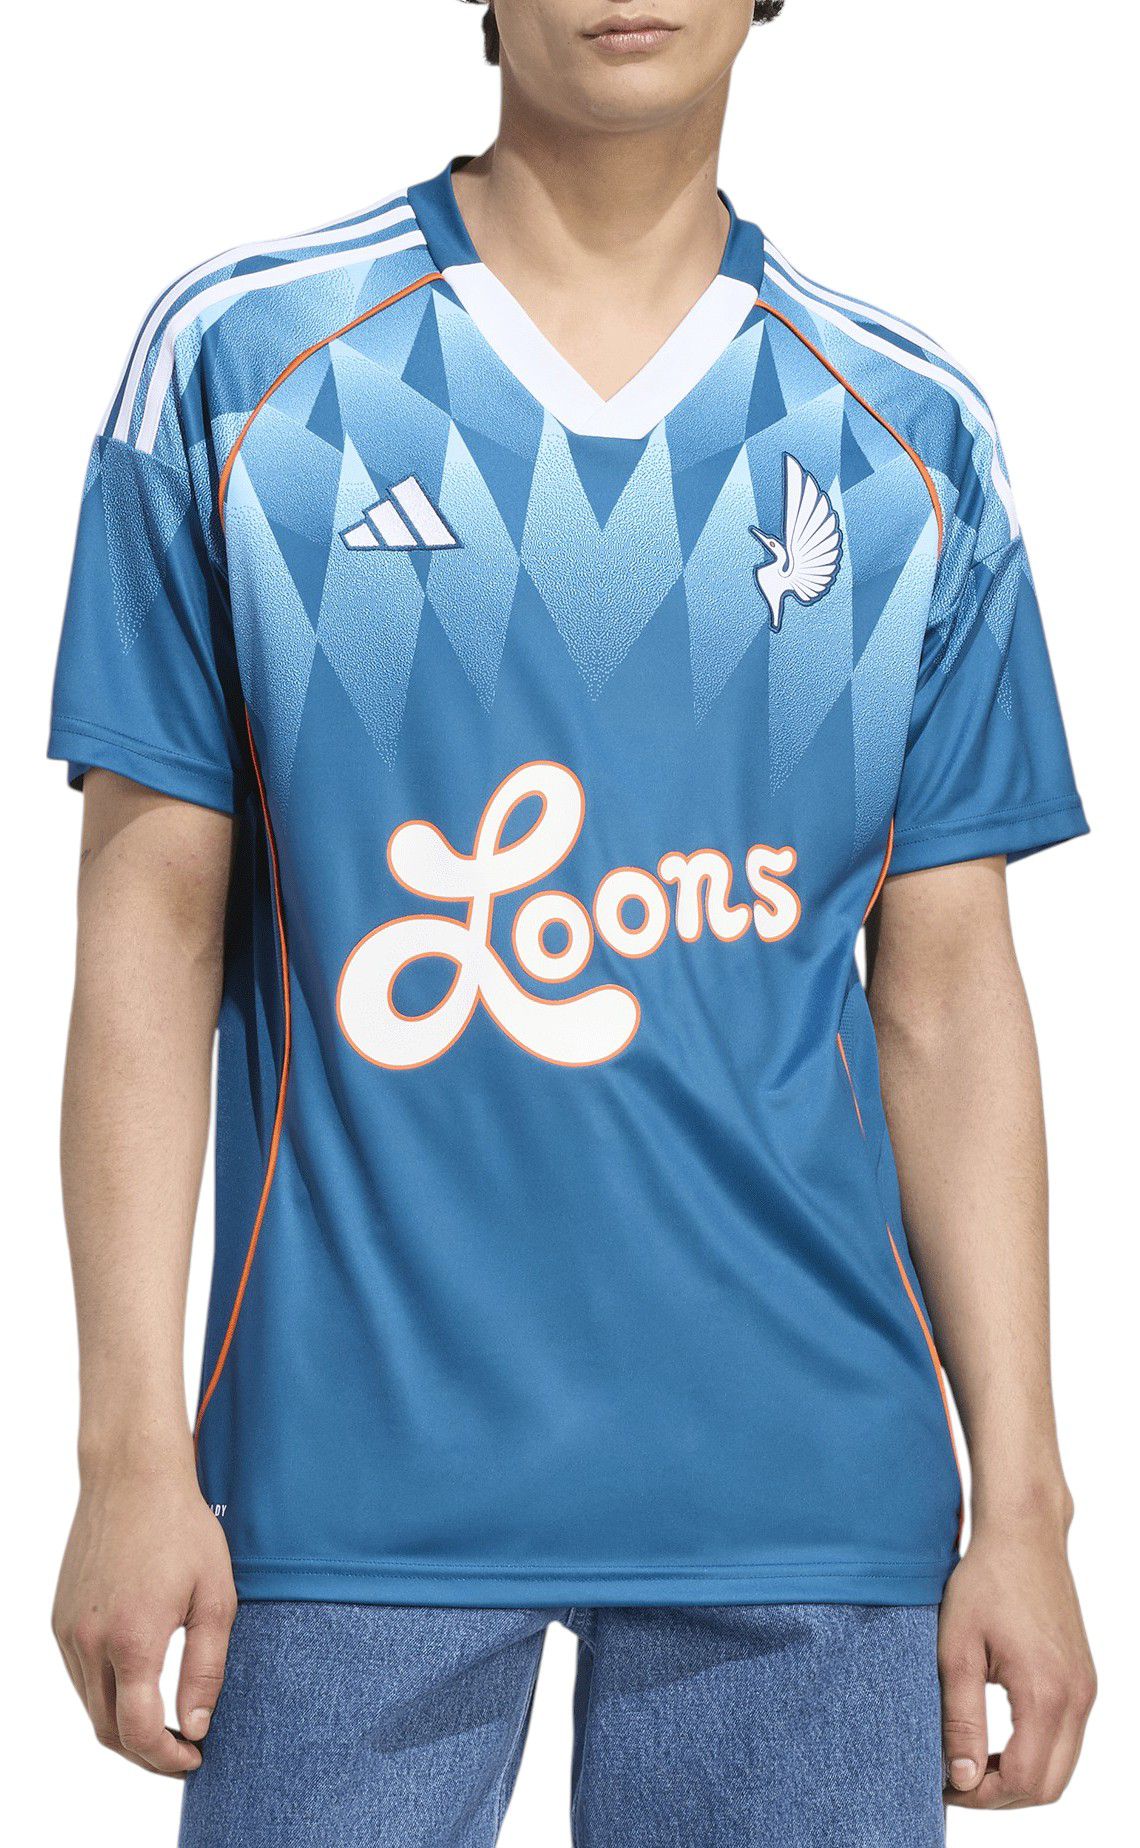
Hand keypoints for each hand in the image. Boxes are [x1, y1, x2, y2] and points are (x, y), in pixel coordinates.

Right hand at [52, 1451, 236, 1775]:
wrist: (132, 1476)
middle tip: (184, 1748)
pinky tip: (138, 1681)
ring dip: (124, 1726)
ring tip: (167, 1720)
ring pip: (90, 1706)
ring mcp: (68, 1632)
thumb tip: (197, 1726)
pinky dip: (106, 1693)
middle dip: (146, 1752)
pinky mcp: (60, 1619)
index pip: (140, 1732)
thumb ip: (206, 1668)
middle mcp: (90, 1642)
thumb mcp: (215, 1596)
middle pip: (109, 1730)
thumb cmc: (183, 1529)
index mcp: (131, 1640)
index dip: (168, 1759)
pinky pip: (80, 1675)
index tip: (195, 1758)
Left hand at [938, 1507, 1095, 1808]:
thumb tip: (963, 1778)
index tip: (942, 1783)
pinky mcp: (1083, 1679)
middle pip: (1048, 1786)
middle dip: (1000, 1795)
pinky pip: (1066, 1739)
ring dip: (1018, 1777)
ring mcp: (1085, 1689)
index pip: (1022, 1780)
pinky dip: (1035, 1753)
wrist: (1024, 1534)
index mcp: (1046, 1693)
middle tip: (955, 1780)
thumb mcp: (957, 1649)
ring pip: (1061, 1767)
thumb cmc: (984, 1582)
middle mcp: (1077, 1698)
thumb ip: (960, 1718)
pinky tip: (996, 1739)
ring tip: (971, 1761)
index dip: (981, 1795)